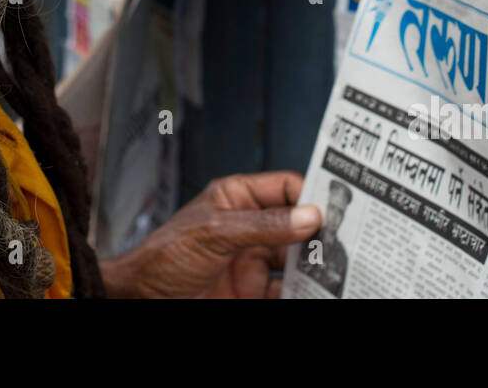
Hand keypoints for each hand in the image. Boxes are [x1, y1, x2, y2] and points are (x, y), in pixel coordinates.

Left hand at [100, 171, 320, 298]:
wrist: (140, 299)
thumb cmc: (162, 256)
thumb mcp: (214, 233)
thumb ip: (264, 225)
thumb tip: (309, 216)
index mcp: (237, 198)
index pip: (285, 188)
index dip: (310, 196)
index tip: (336, 209)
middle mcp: (249, 227)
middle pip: (297, 226)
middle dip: (320, 235)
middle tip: (347, 243)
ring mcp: (251, 260)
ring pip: (296, 261)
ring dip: (315, 267)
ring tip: (338, 272)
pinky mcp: (251, 291)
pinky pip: (286, 290)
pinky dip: (303, 292)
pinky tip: (316, 293)